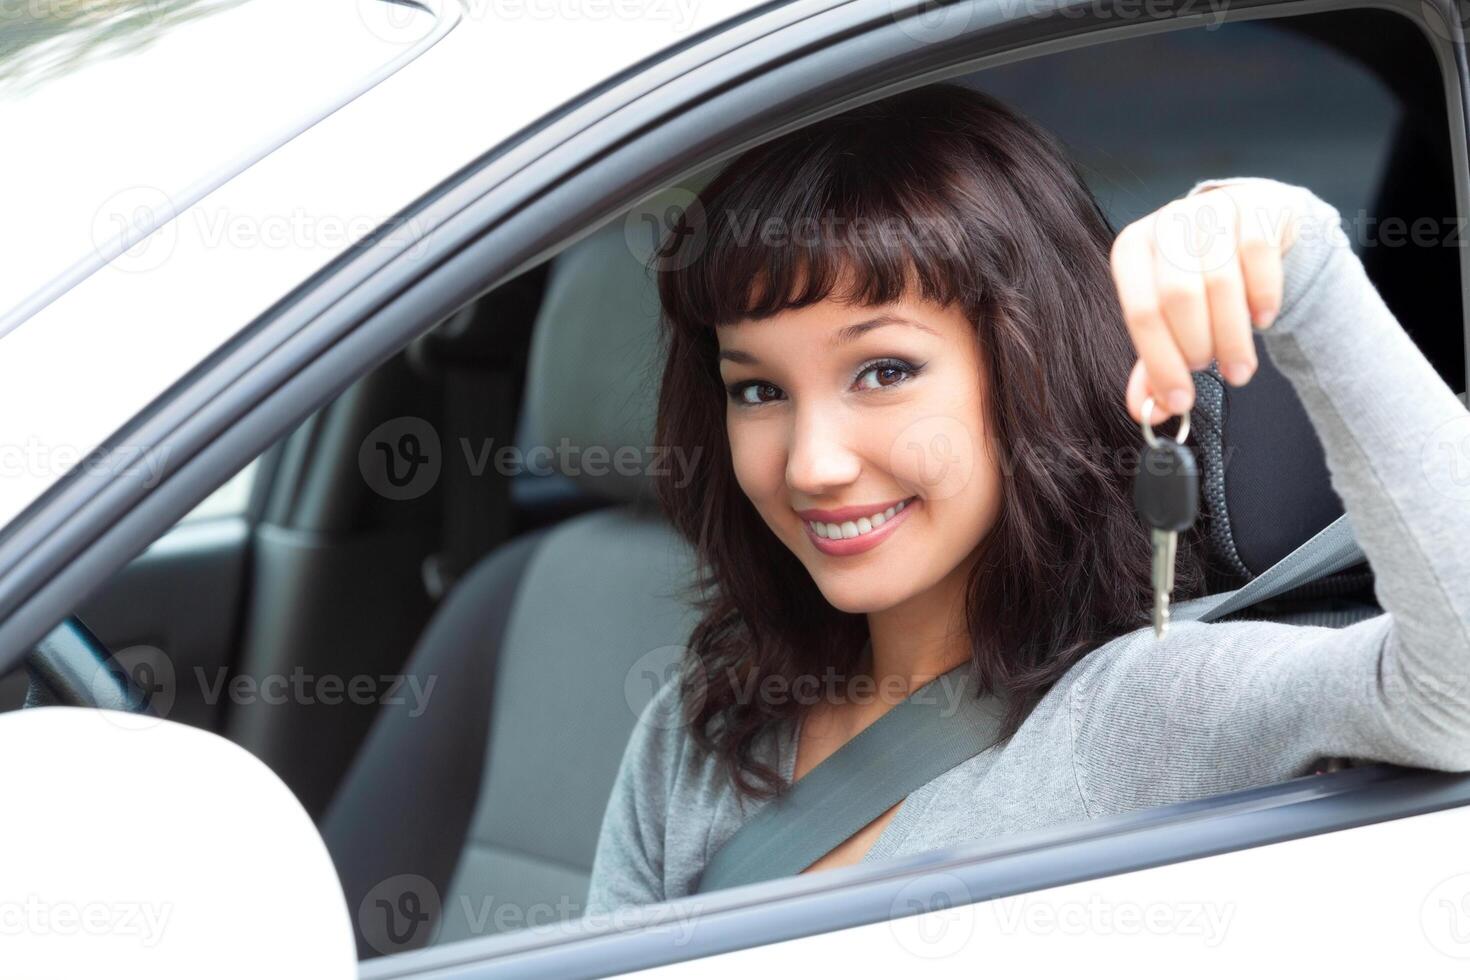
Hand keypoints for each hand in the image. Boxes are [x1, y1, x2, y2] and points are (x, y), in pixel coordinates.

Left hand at [1110, 180, 1304, 425]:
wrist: (1247, 226)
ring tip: (1239, 368)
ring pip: (1221, 281)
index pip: (1141, 313)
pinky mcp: (1257, 208)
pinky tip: (1261, 320)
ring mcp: (1212, 211)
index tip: (1181, 401)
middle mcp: (1167, 224)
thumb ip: (1157, 364)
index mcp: (1133, 250)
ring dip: (1233, 337)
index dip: (1161, 363)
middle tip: (1213, 373)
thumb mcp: (1170, 319)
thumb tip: (1146, 413)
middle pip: (1179, 297)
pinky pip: (1260, 257)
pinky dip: (1263, 297)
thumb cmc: (1199, 278)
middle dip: (1198, 347)